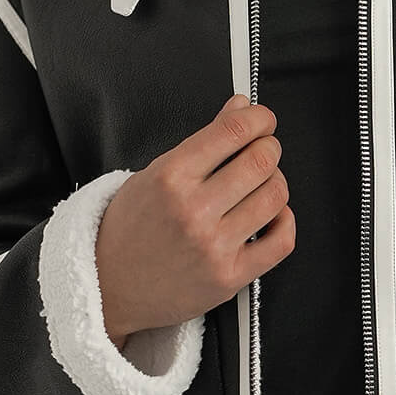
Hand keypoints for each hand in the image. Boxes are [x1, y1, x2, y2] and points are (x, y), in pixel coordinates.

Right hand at [95, 94, 295, 345]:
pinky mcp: (230, 276)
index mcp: (171, 177)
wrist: (110, 286)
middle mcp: (193, 211)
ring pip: (275, 197)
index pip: (233, 131)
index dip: (259, 118)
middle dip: (270, 147)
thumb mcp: (155, 173)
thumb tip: (239, 108)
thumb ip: (203, 140)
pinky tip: (270, 216)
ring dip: (276, 182)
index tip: (263, 119)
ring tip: (263, 184)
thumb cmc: (128, 231)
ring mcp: (213, 246)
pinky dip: (285, 220)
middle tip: (264, 149)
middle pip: (261, 161)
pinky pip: (281, 241)